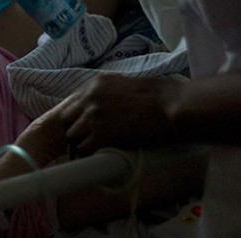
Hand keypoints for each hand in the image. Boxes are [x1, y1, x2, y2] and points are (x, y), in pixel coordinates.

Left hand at [58, 73, 181, 155]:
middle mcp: (90, 98)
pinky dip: (89, 155)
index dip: (76, 117)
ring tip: (94, 150)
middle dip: (74, 131)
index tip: (82, 127)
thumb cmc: (162, 95)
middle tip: (86, 141)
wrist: (174, 106)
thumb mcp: (128, 85)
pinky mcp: (102, 134)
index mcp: (96, 84)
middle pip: (66, 119)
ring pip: (73, 136)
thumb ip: (111, 94)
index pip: (72, 103)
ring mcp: (93, 116)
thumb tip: (107, 107)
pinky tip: (99, 156)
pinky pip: (84, 149)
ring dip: (82, 144)